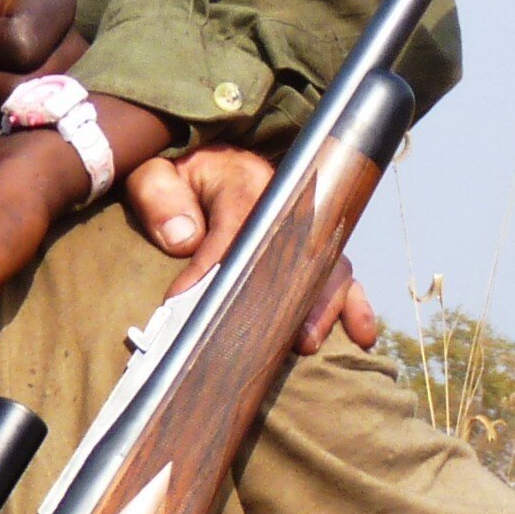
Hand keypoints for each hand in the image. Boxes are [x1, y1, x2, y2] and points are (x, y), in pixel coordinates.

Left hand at [118, 148, 380, 353]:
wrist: (200, 171)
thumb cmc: (176, 179)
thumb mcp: (153, 176)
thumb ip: (160, 196)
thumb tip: (184, 237)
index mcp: (243, 179)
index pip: (236, 221)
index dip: (213, 261)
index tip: (185, 300)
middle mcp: (285, 203)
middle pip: (302, 246)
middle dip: (293, 291)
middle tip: (276, 332)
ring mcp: (304, 228)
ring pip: (329, 264)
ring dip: (325, 304)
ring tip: (307, 343)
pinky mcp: (311, 250)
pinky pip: (339, 275)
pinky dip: (353, 305)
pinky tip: (361, 336)